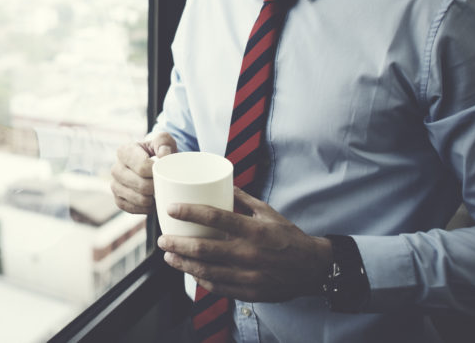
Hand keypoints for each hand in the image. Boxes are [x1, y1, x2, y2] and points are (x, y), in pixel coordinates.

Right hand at [110, 132, 177, 213]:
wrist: (152, 165)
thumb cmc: (159, 151)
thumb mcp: (163, 141)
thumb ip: (164, 142)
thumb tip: (163, 155)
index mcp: (124, 151)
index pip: (143, 167)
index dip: (157, 172)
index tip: (165, 172)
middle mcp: (116, 169)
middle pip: (141, 185)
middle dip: (156, 187)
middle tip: (165, 185)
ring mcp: (115, 186)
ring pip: (139, 199)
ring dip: (153, 199)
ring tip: (159, 192)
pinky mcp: (118, 200)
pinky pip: (133, 209)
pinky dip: (146, 208)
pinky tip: (152, 201)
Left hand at [156, 186, 332, 301]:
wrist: (313, 268)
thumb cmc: (287, 236)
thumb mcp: (268, 212)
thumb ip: (243, 199)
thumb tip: (221, 183)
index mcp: (253, 229)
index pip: (215, 217)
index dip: (189, 212)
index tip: (171, 208)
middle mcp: (249, 253)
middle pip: (204, 248)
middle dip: (177, 243)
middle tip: (162, 239)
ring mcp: (249, 275)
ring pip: (206, 271)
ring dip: (183, 264)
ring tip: (169, 256)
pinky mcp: (250, 291)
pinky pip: (219, 287)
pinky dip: (201, 280)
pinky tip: (191, 273)